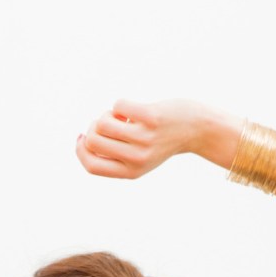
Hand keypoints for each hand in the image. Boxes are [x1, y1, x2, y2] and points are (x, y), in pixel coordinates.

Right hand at [75, 98, 206, 178]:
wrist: (196, 129)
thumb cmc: (161, 141)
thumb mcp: (138, 158)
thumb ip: (114, 155)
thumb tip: (84, 140)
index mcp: (130, 172)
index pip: (92, 166)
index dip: (80, 151)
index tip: (81, 137)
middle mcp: (136, 158)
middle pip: (93, 141)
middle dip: (93, 128)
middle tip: (107, 123)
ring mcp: (143, 138)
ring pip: (103, 122)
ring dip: (108, 114)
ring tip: (122, 116)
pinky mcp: (150, 117)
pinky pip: (118, 105)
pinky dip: (121, 104)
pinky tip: (133, 109)